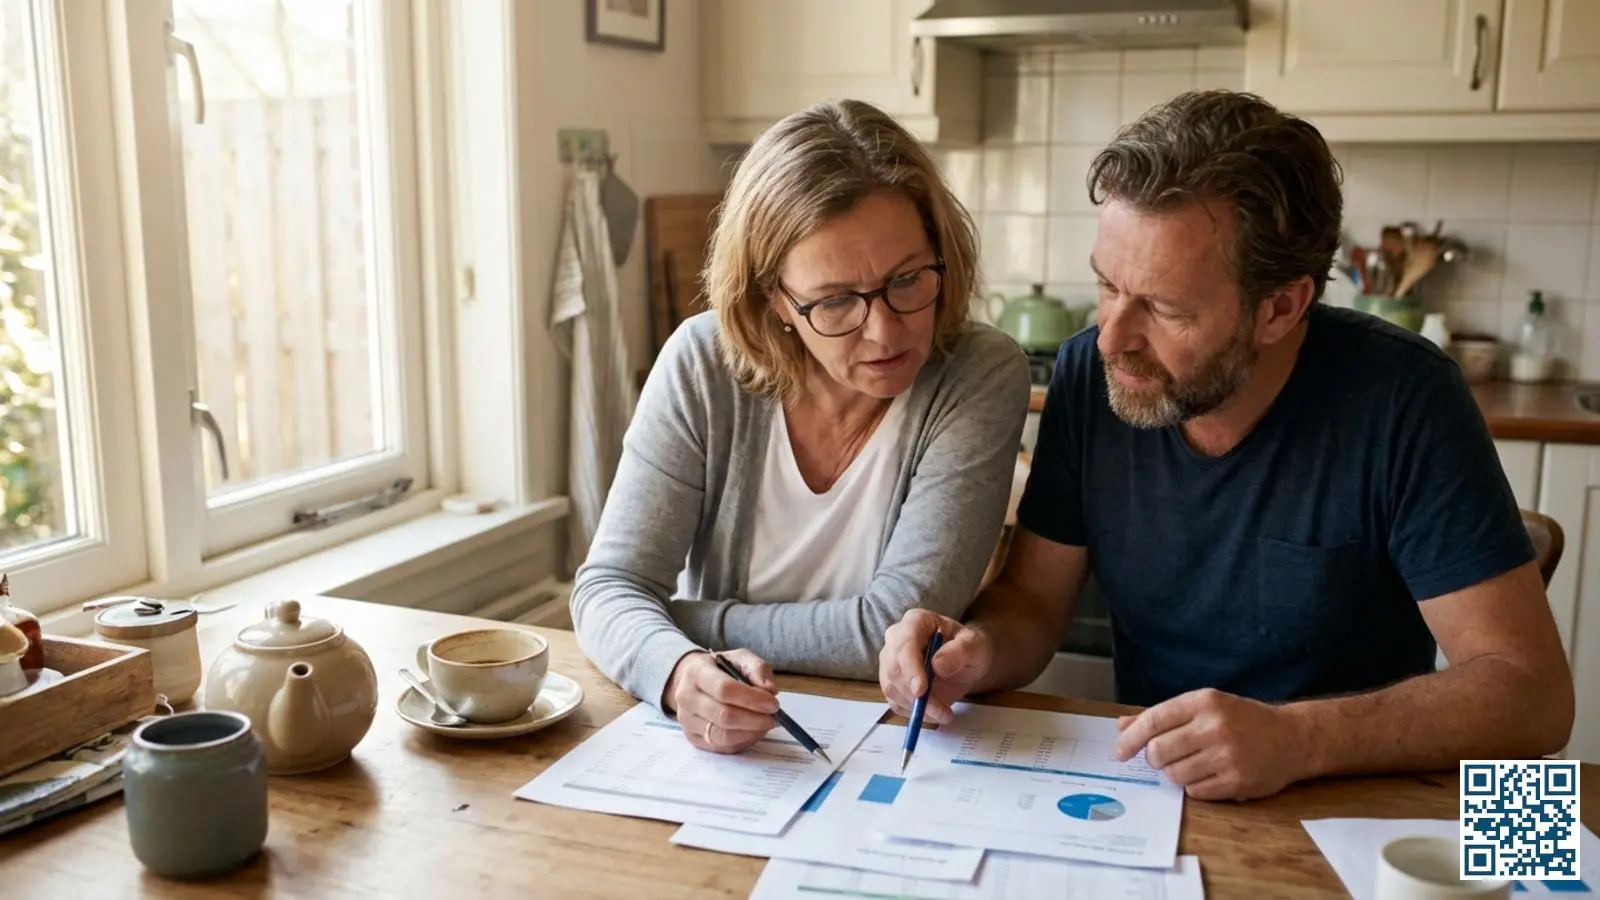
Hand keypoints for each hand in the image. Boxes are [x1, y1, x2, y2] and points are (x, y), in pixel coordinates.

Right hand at [665, 649, 779, 753]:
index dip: (752, 699)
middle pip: (724, 716)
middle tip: (773, 716)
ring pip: (723, 736)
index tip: (773, 703)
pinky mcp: (692, 738)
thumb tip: (770, 691)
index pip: (724, 690)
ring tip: (766, 724)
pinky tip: (753, 731)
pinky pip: (722, 747)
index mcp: (696, 672)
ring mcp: (687, 720)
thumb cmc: (720, 668)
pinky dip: (743, 741)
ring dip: (751, 732)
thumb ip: (757, 669)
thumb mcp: (740, 658)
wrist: (692, 681)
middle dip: (755, 719)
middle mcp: (686, 697)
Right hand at [878, 609, 993, 724]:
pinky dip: (912, 712)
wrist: (965, 661)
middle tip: (940, 711)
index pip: (905, 643)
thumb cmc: (968, 648)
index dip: (910, 667)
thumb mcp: (974, 646)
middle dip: (915, 694)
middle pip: (893, 668)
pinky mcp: (891, 682)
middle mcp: (896, 638)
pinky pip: (894, 701)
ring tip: (943, 713)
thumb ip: (959, 651)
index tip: (921, 690)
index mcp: (915, 622)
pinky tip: (933, 712)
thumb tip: (938, 664)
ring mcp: (890, 661)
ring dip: (916, 707)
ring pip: (892, 687)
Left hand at [1112, 688, 1311, 800]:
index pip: (1154, 720)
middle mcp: (1214, 726)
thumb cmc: (1242, 720)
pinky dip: (1195, 787)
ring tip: (1194, 764)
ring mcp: (1226, 755)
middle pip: (1159, 751)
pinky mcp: (1236, 781)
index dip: (1131, 738)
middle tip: (1165, 757)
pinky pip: (1195, 792)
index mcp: (1203, 702)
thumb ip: (1163, 716)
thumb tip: (1122, 726)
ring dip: (1176, 773)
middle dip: (1155, 758)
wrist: (1292, 738)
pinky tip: (1210, 775)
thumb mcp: (1205, 706)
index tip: (1119, 752)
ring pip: (1174, 774)